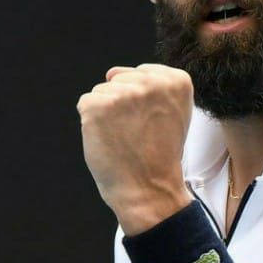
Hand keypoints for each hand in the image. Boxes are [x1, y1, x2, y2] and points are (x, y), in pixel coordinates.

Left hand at [78, 64, 194, 234]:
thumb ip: (153, 87)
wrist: (149, 189)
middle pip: (120, 80)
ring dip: (107, 114)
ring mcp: (124, 93)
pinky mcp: (99, 106)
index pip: (143, 74)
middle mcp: (152, 82)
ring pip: (102, 91)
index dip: (143, 102)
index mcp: (177, 80)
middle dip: (123, 105)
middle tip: (138, 133)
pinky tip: (109, 139)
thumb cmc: (159, 154)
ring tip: (124, 137)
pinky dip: (91, 122)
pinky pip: (86, 103)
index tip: (154, 124)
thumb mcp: (173, 113)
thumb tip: (111, 72)